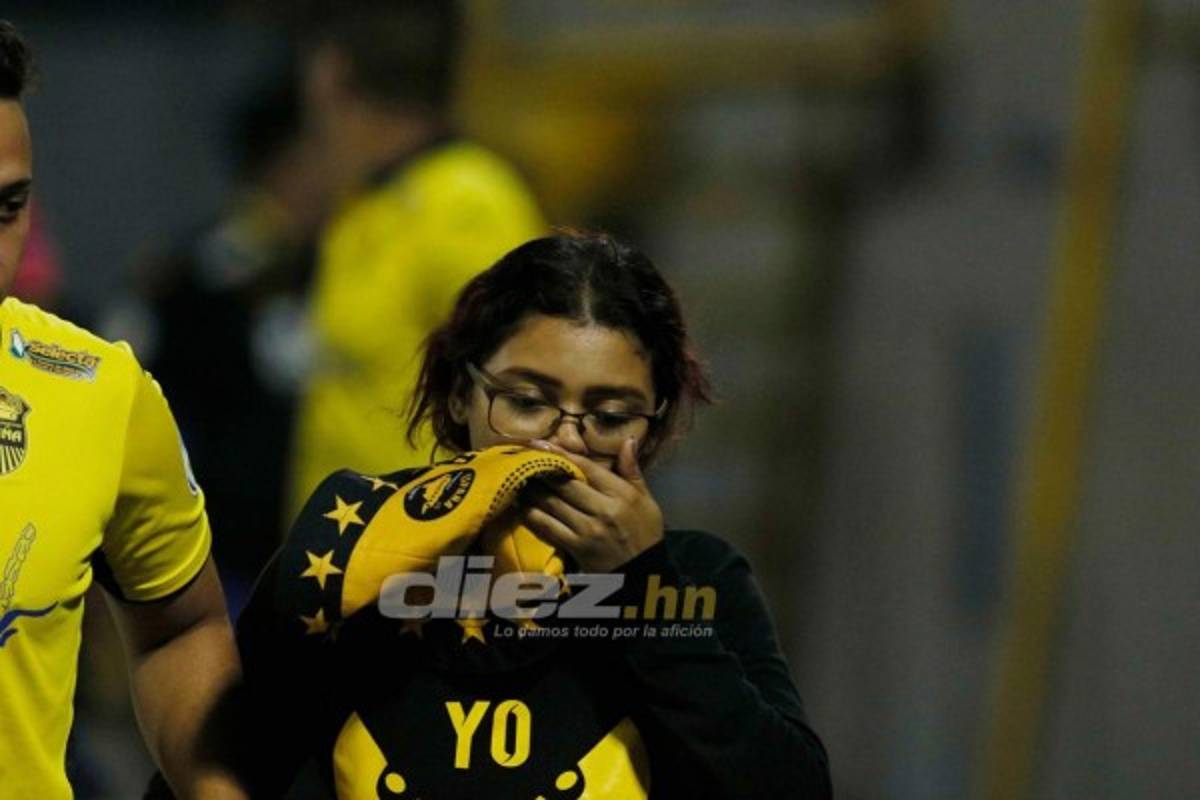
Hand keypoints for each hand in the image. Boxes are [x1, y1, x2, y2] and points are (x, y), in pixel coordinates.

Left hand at [520, 438, 663, 572]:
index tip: (540, 443)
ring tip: (517, 479)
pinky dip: (531, 515)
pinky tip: (521, 506)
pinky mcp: (576, 547)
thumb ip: (632, 470)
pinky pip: (548, 527)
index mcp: (621, 494)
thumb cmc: (644, 534)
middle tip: (522, 460)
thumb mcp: (646, 500)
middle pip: (564, 484)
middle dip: (541, 470)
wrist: (644, 574)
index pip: (586, 467)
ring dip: (532, 491)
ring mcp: (588, 529)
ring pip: (552, 504)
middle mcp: (604, 509)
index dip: (560, 453)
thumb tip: (628, 439)